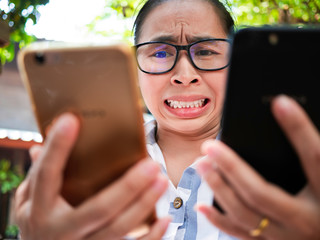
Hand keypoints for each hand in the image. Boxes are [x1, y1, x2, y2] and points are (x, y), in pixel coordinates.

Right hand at [14, 113, 169, 239]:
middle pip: (99, 208)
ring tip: (161, 181)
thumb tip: (39, 148)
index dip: (57, 147)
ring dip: (143, 205)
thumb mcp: (28, 202)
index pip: (47, 174)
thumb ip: (37, 177)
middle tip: (151, 164)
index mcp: (39, 210)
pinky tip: (165, 219)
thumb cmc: (38, 223)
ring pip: (117, 229)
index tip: (71, 120)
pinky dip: (150, 236)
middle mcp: (60, 230)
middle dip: (128, 187)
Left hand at [196, 95, 319, 239]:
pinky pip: (241, 234)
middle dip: (231, 167)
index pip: (314, 157)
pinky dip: (219, 220)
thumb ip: (313, 155)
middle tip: (210, 146)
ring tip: (202, 166)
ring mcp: (286, 237)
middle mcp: (305, 221)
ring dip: (218, 188)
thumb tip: (292, 114)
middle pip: (261, 193)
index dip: (298, 129)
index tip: (280, 103)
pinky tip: (202, 205)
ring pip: (245, 214)